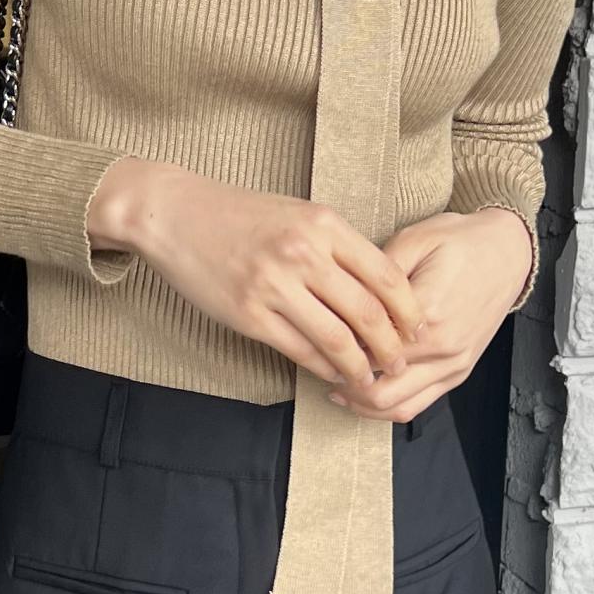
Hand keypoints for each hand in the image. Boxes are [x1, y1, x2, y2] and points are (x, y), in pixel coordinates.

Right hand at [86, 158, 425, 394]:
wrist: (177, 214)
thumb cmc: (241, 214)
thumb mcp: (299, 214)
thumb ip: (338, 246)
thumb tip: (378, 290)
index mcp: (323, 225)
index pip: (386, 276)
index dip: (408, 311)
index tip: (416, 330)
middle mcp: (303, 254)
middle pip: (368, 313)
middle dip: (391, 347)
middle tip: (399, 364)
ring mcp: (274, 286)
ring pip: (336, 339)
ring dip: (360, 367)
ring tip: (370, 379)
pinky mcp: (248, 314)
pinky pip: (298, 350)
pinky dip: (322, 367)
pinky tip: (332, 373)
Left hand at [327, 207, 537, 422]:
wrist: (508, 253)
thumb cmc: (461, 243)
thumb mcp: (413, 241)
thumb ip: (376, 276)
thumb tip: (342, 303)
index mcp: (428, 312)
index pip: (366, 347)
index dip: (337, 348)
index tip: (318, 338)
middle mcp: (443, 347)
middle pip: (377, 388)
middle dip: (343, 382)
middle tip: (320, 366)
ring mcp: (453, 365)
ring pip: (396, 407)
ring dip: (362, 403)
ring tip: (336, 386)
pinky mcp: (458, 373)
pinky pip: (417, 406)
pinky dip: (387, 407)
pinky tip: (365, 394)